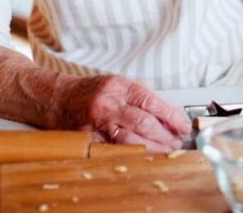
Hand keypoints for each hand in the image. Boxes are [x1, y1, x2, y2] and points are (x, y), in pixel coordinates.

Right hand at [53, 73, 190, 151]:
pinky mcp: (92, 140)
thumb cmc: (91, 91)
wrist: (59, 99)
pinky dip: (134, 156)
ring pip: (132, 141)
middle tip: (178, 141)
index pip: (150, 101)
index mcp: (118, 86)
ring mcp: (99, 124)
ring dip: (154, 149)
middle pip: (144, 123)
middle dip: (166, 135)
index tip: (183, 124)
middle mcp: (109, 104)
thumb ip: (141, 98)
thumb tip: (168, 115)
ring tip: (167, 150)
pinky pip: (116, 151)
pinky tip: (145, 157)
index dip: (171, 115)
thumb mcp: (117, 85)